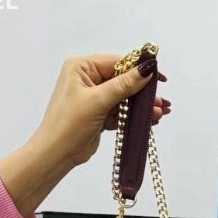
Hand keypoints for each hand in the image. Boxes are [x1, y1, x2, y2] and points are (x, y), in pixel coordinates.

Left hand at [29, 52, 170, 168]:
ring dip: (141, 106)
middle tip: (161, 101)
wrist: (56, 154)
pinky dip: (133, 116)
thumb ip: (124, 85)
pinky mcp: (98, 114)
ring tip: (160, 113)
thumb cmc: (69, 124)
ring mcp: (93, 98)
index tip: (159, 76)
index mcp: (81, 67)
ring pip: (123, 98)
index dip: (139, 68)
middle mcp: (87, 79)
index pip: (116, 62)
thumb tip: (146, 69)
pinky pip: (120, 111)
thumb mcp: (98, 101)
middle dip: (143, 92)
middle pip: (122, 80)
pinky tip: (149, 120)